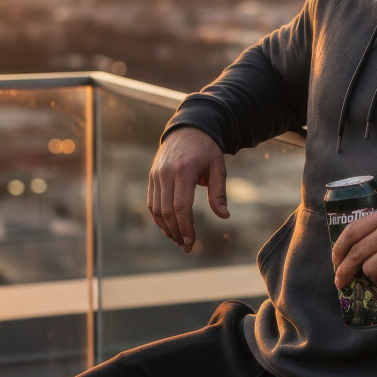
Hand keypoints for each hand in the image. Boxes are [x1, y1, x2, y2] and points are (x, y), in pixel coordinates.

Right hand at [148, 127, 229, 251]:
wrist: (188, 129)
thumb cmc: (207, 150)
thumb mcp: (218, 167)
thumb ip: (219, 192)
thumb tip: (224, 216)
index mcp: (184, 170)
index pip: (180, 206)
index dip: (185, 227)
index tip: (191, 242)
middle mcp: (166, 173)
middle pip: (166, 211)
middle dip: (176, 232)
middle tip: (187, 247)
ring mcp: (156, 175)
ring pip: (156, 209)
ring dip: (166, 228)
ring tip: (178, 241)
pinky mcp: (152, 177)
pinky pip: (152, 202)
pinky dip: (158, 218)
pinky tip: (169, 228)